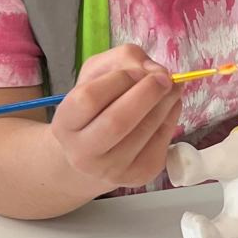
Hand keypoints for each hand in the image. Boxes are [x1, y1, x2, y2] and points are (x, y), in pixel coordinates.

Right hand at [51, 45, 182, 189]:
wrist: (96, 152)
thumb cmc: (97, 106)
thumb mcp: (99, 74)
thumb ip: (124, 60)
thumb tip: (156, 71)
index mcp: (65, 124)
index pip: (89, 98)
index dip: (119, 79)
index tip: (138, 70)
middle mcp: (82, 153)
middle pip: (117, 121)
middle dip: (147, 93)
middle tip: (164, 78)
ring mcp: (111, 169)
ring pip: (145, 132)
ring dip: (166, 104)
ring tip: (172, 88)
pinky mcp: (138, 176)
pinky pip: (161, 143)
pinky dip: (171, 119)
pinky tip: (169, 108)